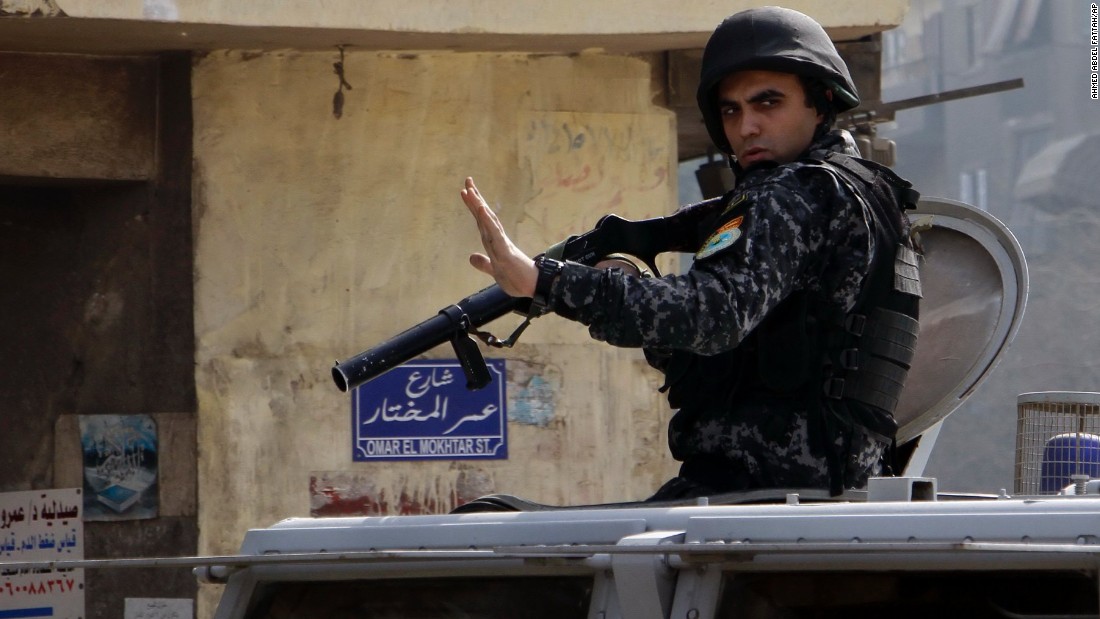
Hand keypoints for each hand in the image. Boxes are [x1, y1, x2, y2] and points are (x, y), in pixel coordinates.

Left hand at [460, 177, 537, 297]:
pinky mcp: (505, 252)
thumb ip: (484, 264)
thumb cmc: (518, 279)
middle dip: (475, 199)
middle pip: (484, 216)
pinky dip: (487, 221)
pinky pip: (494, 234)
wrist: (534, 288)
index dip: (474, 207)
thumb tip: (471, 257)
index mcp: (495, 243)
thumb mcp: (495, 272)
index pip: (482, 222)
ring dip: (479, 206)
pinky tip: (481, 210)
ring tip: (470, 190)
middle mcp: (498, 240)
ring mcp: (502, 244)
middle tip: (467, 180)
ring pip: (488, 222)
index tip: (466, 191)